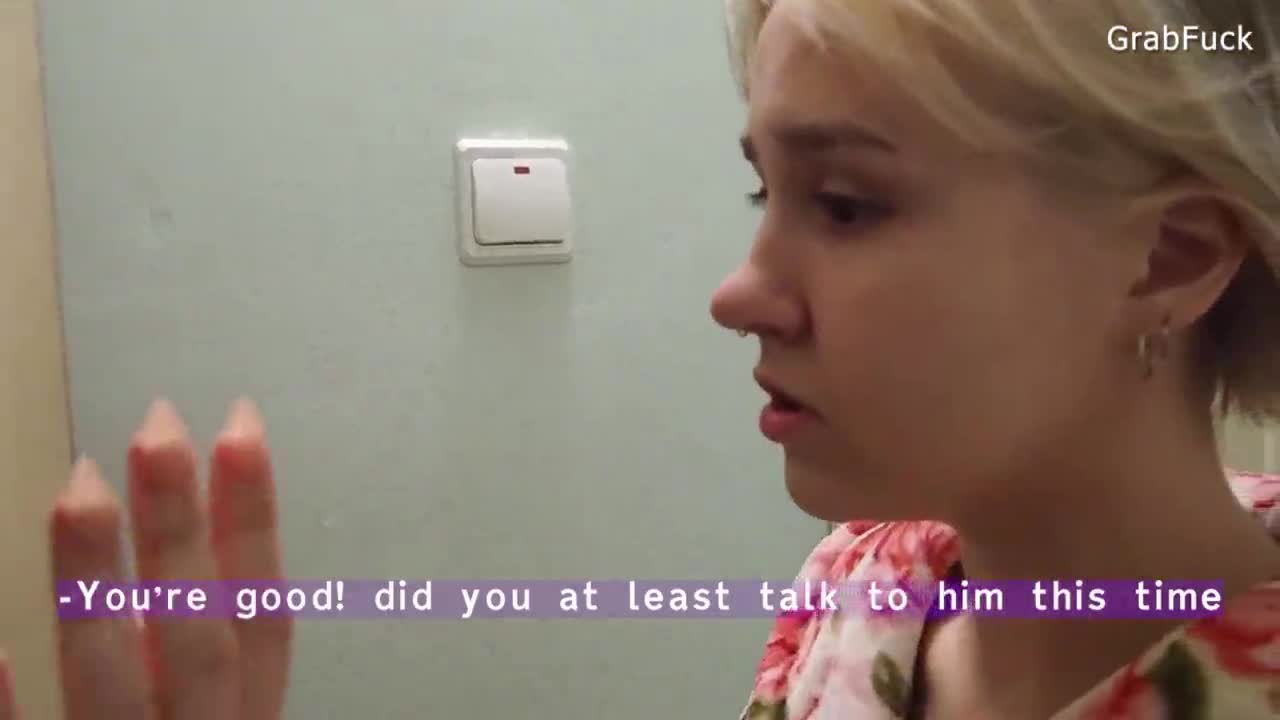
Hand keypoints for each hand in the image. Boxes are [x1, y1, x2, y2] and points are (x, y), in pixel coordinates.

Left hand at [0, 398, 291, 718]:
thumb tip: (172, 558)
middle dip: (180, 528)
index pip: (260, 610)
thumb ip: (199, 661)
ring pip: (113, 677)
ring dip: (98, 582)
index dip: (255, 518)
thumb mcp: (219, 717)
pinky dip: (11, 707)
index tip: (239, 428)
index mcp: (245, 718)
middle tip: (159, 430)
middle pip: (196, 631)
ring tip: (81, 489)